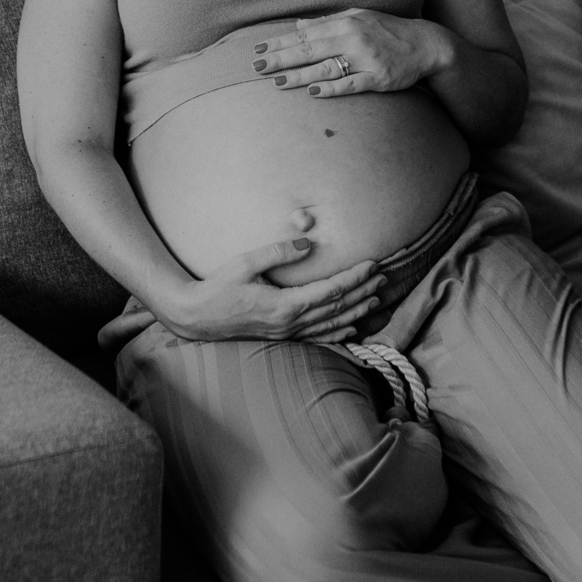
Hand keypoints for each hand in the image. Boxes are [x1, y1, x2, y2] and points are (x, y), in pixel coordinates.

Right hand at [159, 211, 384, 343]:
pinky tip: (351, 328)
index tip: (372, 265)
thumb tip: (308, 243)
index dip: (354, 278)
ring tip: (375, 300)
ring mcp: (287, 333)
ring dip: (355, 311)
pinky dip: (338, 332)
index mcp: (285, 305)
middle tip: (383, 278)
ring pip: (331, 325)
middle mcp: (290, 323)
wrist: (197, 317)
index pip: (330, 291)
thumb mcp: (245, 262)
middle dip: (362, 292)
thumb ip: (278, 251)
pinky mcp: (282, 336)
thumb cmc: (219, 286)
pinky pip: (318, 337)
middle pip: (336, 308)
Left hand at [252, 9, 448, 98]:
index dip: (281, 42)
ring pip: (326, 68)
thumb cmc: (388, 30)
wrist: (425, 44)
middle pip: (310, 50)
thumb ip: (329, 22)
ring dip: (300, 76)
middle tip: (257, 67)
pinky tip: (314, 92)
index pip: (306, 34)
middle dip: (282, 59)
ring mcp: (366, 59)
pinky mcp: (378, 78)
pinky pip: (351, 84)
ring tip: (278, 82)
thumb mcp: (359, 17)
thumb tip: (300, 25)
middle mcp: (353, 38)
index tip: (259, 50)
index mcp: (346, 23)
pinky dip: (332, 88)